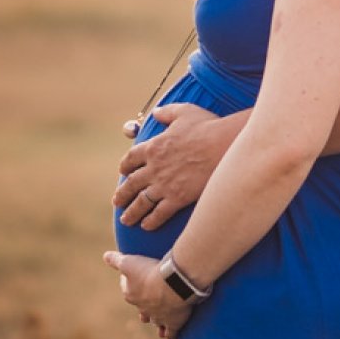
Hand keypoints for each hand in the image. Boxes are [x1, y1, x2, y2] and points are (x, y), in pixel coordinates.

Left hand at [103, 251, 193, 338]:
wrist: (172, 283)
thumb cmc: (150, 272)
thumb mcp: (129, 262)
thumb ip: (116, 260)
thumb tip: (105, 256)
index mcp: (131, 295)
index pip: (127, 289)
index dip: (130, 283)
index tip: (136, 277)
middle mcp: (143, 309)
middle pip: (141, 308)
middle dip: (143, 305)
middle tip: (149, 299)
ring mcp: (158, 317)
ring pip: (154, 322)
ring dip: (155, 321)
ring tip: (157, 323)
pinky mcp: (173, 323)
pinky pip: (170, 333)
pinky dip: (169, 334)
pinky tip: (170, 335)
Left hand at [113, 103, 227, 229]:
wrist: (222, 146)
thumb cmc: (206, 127)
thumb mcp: (184, 112)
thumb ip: (167, 112)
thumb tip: (156, 112)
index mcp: (153, 147)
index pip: (131, 159)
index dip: (125, 166)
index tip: (122, 173)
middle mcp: (153, 168)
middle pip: (131, 184)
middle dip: (122, 194)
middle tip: (117, 202)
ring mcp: (164, 185)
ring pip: (141, 202)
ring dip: (131, 212)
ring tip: (126, 219)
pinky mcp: (177, 199)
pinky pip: (159, 213)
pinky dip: (151, 221)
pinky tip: (146, 226)